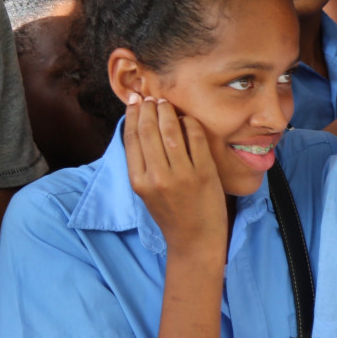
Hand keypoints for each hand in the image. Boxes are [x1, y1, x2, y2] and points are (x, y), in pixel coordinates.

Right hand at [124, 96, 226, 251]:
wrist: (195, 240)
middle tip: (151, 98)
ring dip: (167, 111)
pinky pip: (196, 138)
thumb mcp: (146, 192)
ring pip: (171, 130)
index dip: (133, 115)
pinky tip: (187, 119)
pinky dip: (190, 123)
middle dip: (149, 109)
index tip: (135, 102)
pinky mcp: (204, 173)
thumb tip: (139, 128)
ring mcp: (182, 174)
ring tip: (166, 103)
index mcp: (139, 181)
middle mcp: (158, 176)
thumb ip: (141, 164)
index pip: (132, 138)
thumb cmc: (170, 214)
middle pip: (149, 130)